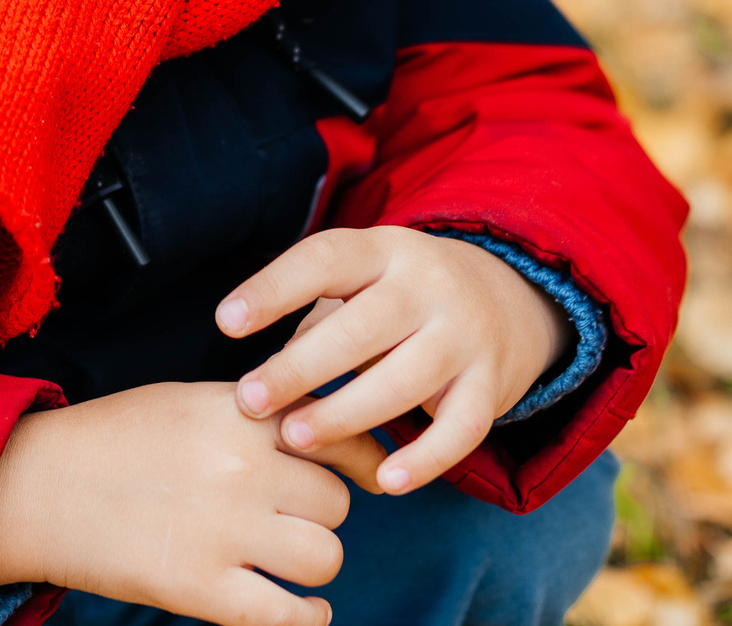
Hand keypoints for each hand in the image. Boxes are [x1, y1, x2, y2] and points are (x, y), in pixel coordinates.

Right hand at [0, 380, 347, 625]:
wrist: (37, 486)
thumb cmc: (113, 440)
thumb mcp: (189, 400)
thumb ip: (256, 413)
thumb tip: (326, 427)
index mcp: (239, 412)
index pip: (339, 432)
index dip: (360, 459)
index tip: (361, 475)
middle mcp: (240, 466)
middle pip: (335, 503)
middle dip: (319, 514)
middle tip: (290, 517)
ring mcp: (224, 530)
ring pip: (324, 557)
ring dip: (311, 564)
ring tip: (285, 560)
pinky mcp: (203, 589)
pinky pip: (289, 616)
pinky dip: (306, 618)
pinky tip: (301, 610)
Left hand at [217, 226, 572, 494]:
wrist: (505, 298)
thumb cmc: (396, 297)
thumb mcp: (360, 283)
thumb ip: (315, 322)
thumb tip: (262, 380)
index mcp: (384, 250)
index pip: (326, 258)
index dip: (274, 289)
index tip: (226, 323)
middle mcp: (428, 285)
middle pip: (362, 327)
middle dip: (300, 367)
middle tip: (249, 401)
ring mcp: (465, 334)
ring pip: (405, 379)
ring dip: (346, 414)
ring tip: (295, 439)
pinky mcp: (491, 383)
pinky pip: (462, 428)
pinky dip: (425, 459)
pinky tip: (386, 481)